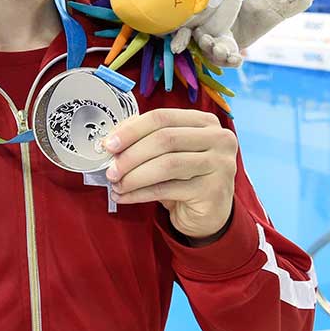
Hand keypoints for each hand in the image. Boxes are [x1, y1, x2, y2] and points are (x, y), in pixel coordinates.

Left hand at [102, 108, 237, 240]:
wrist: (208, 213)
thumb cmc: (185, 178)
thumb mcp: (167, 153)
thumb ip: (145, 139)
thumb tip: (112, 139)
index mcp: (205, 122)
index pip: (162, 117)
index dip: (131, 130)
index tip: (108, 144)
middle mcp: (219, 139)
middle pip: (164, 139)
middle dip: (131, 155)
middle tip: (110, 169)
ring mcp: (220, 164)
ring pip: (166, 165)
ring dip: (134, 176)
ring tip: (116, 184)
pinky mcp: (213, 190)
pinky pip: (167, 189)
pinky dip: (139, 193)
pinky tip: (124, 196)